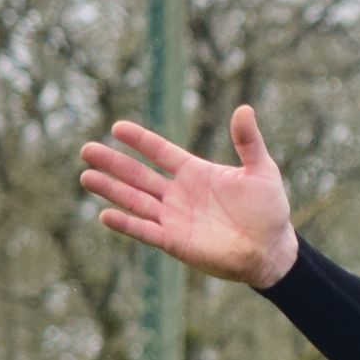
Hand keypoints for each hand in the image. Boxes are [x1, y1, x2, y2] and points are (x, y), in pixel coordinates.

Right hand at [80, 105, 301, 288]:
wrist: (272, 249)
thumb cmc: (268, 210)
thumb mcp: (262, 171)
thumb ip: (249, 142)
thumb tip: (244, 109)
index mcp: (195, 172)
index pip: (161, 152)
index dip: (140, 140)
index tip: (118, 127)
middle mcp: (178, 193)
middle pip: (139, 174)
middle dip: (114, 162)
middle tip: (87, 149)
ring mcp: (174, 217)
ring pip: (135, 200)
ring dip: (111, 190)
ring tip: (87, 176)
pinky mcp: (174, 241)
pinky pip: (145, 231)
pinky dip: (126, 223)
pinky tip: (105, 214)